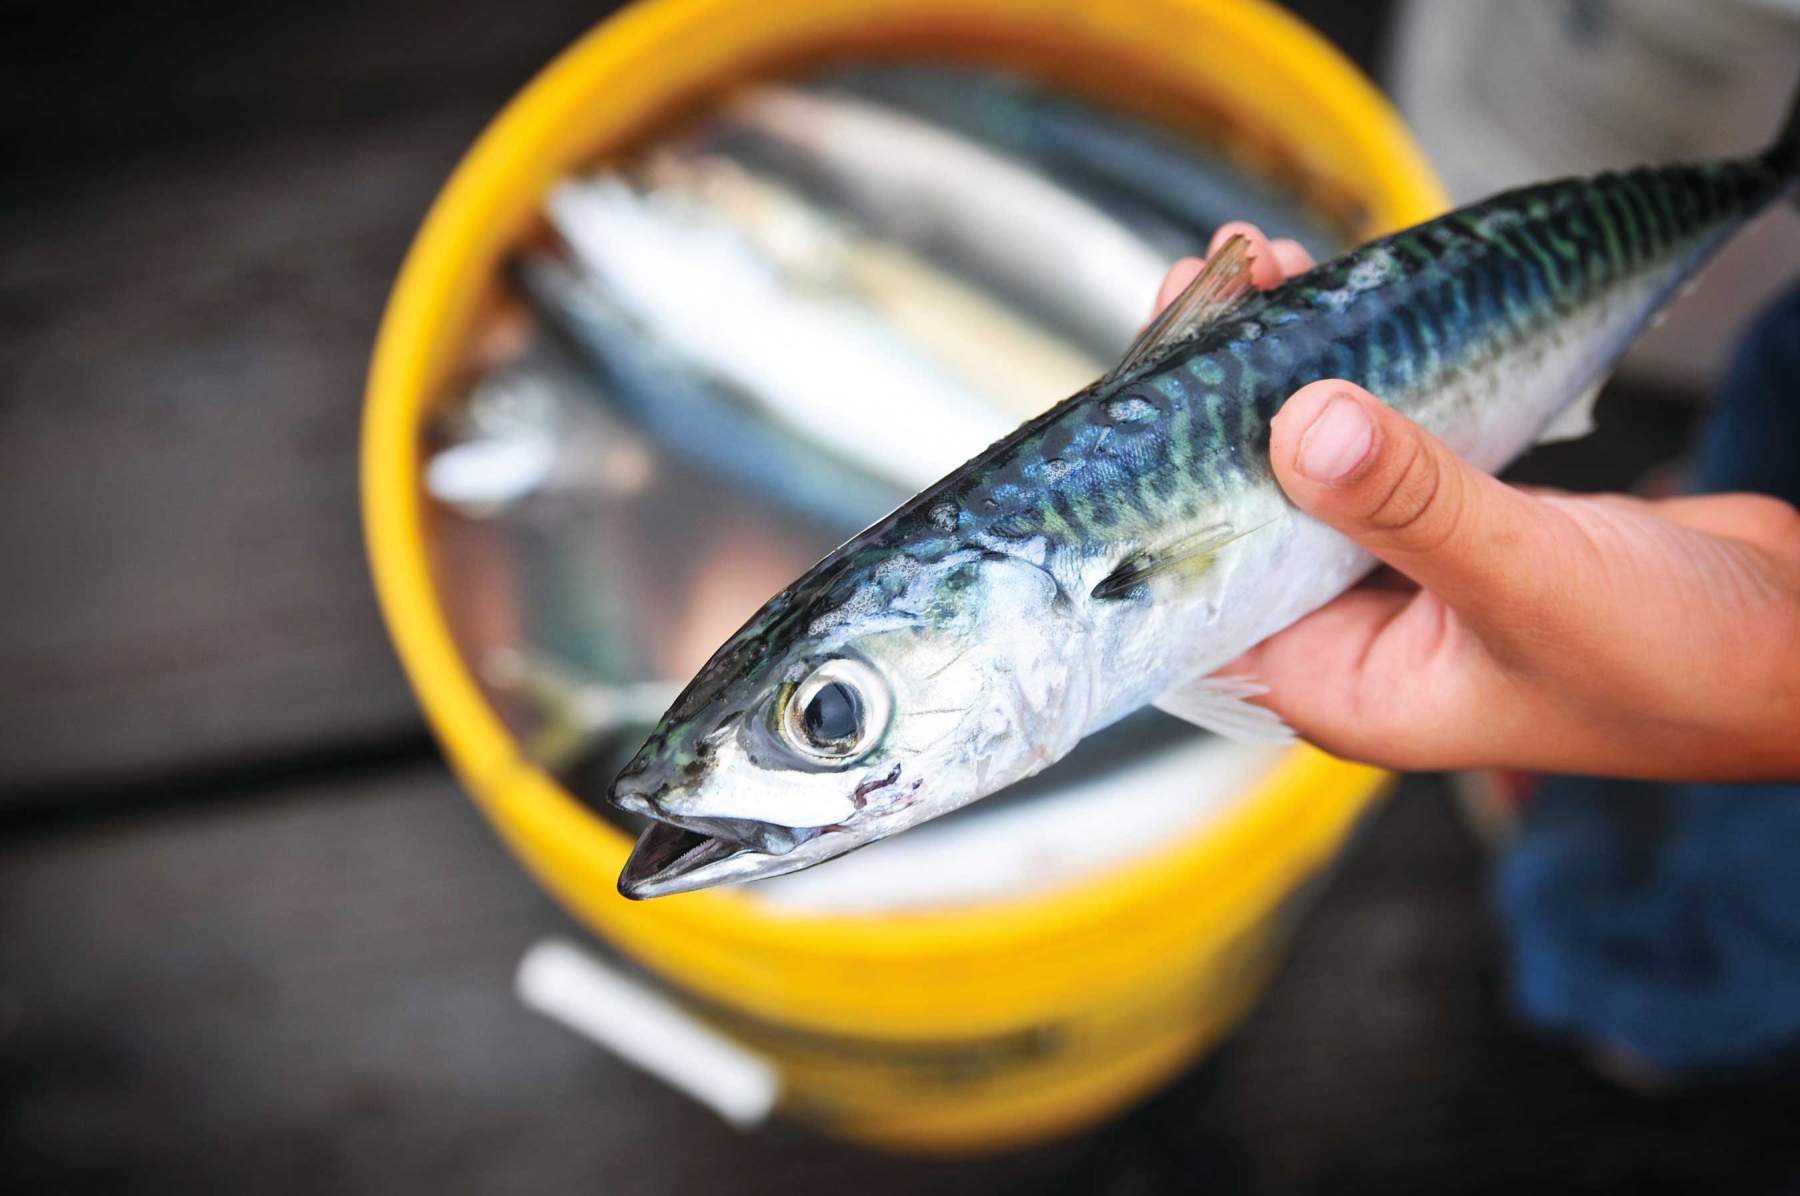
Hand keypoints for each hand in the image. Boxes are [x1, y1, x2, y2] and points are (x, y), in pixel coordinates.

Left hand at [1157, 224, 1799, 779]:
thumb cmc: (1681, 665)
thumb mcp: (1532, 578)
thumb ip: (1413, 504)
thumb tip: (1298, 424)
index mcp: (1344, 687)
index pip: (1208, 593)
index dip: (1166, 492)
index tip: (1148, 388)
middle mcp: (1358, 638)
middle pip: (1249, 517)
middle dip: (1221, 415)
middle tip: (1198, 297)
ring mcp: (1409, 582)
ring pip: (1314, 475)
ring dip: (1287, 384)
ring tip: (1259, 280)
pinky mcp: (1461, 530)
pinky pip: (1384, 453)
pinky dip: (1363, 390)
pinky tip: (1338, 321)